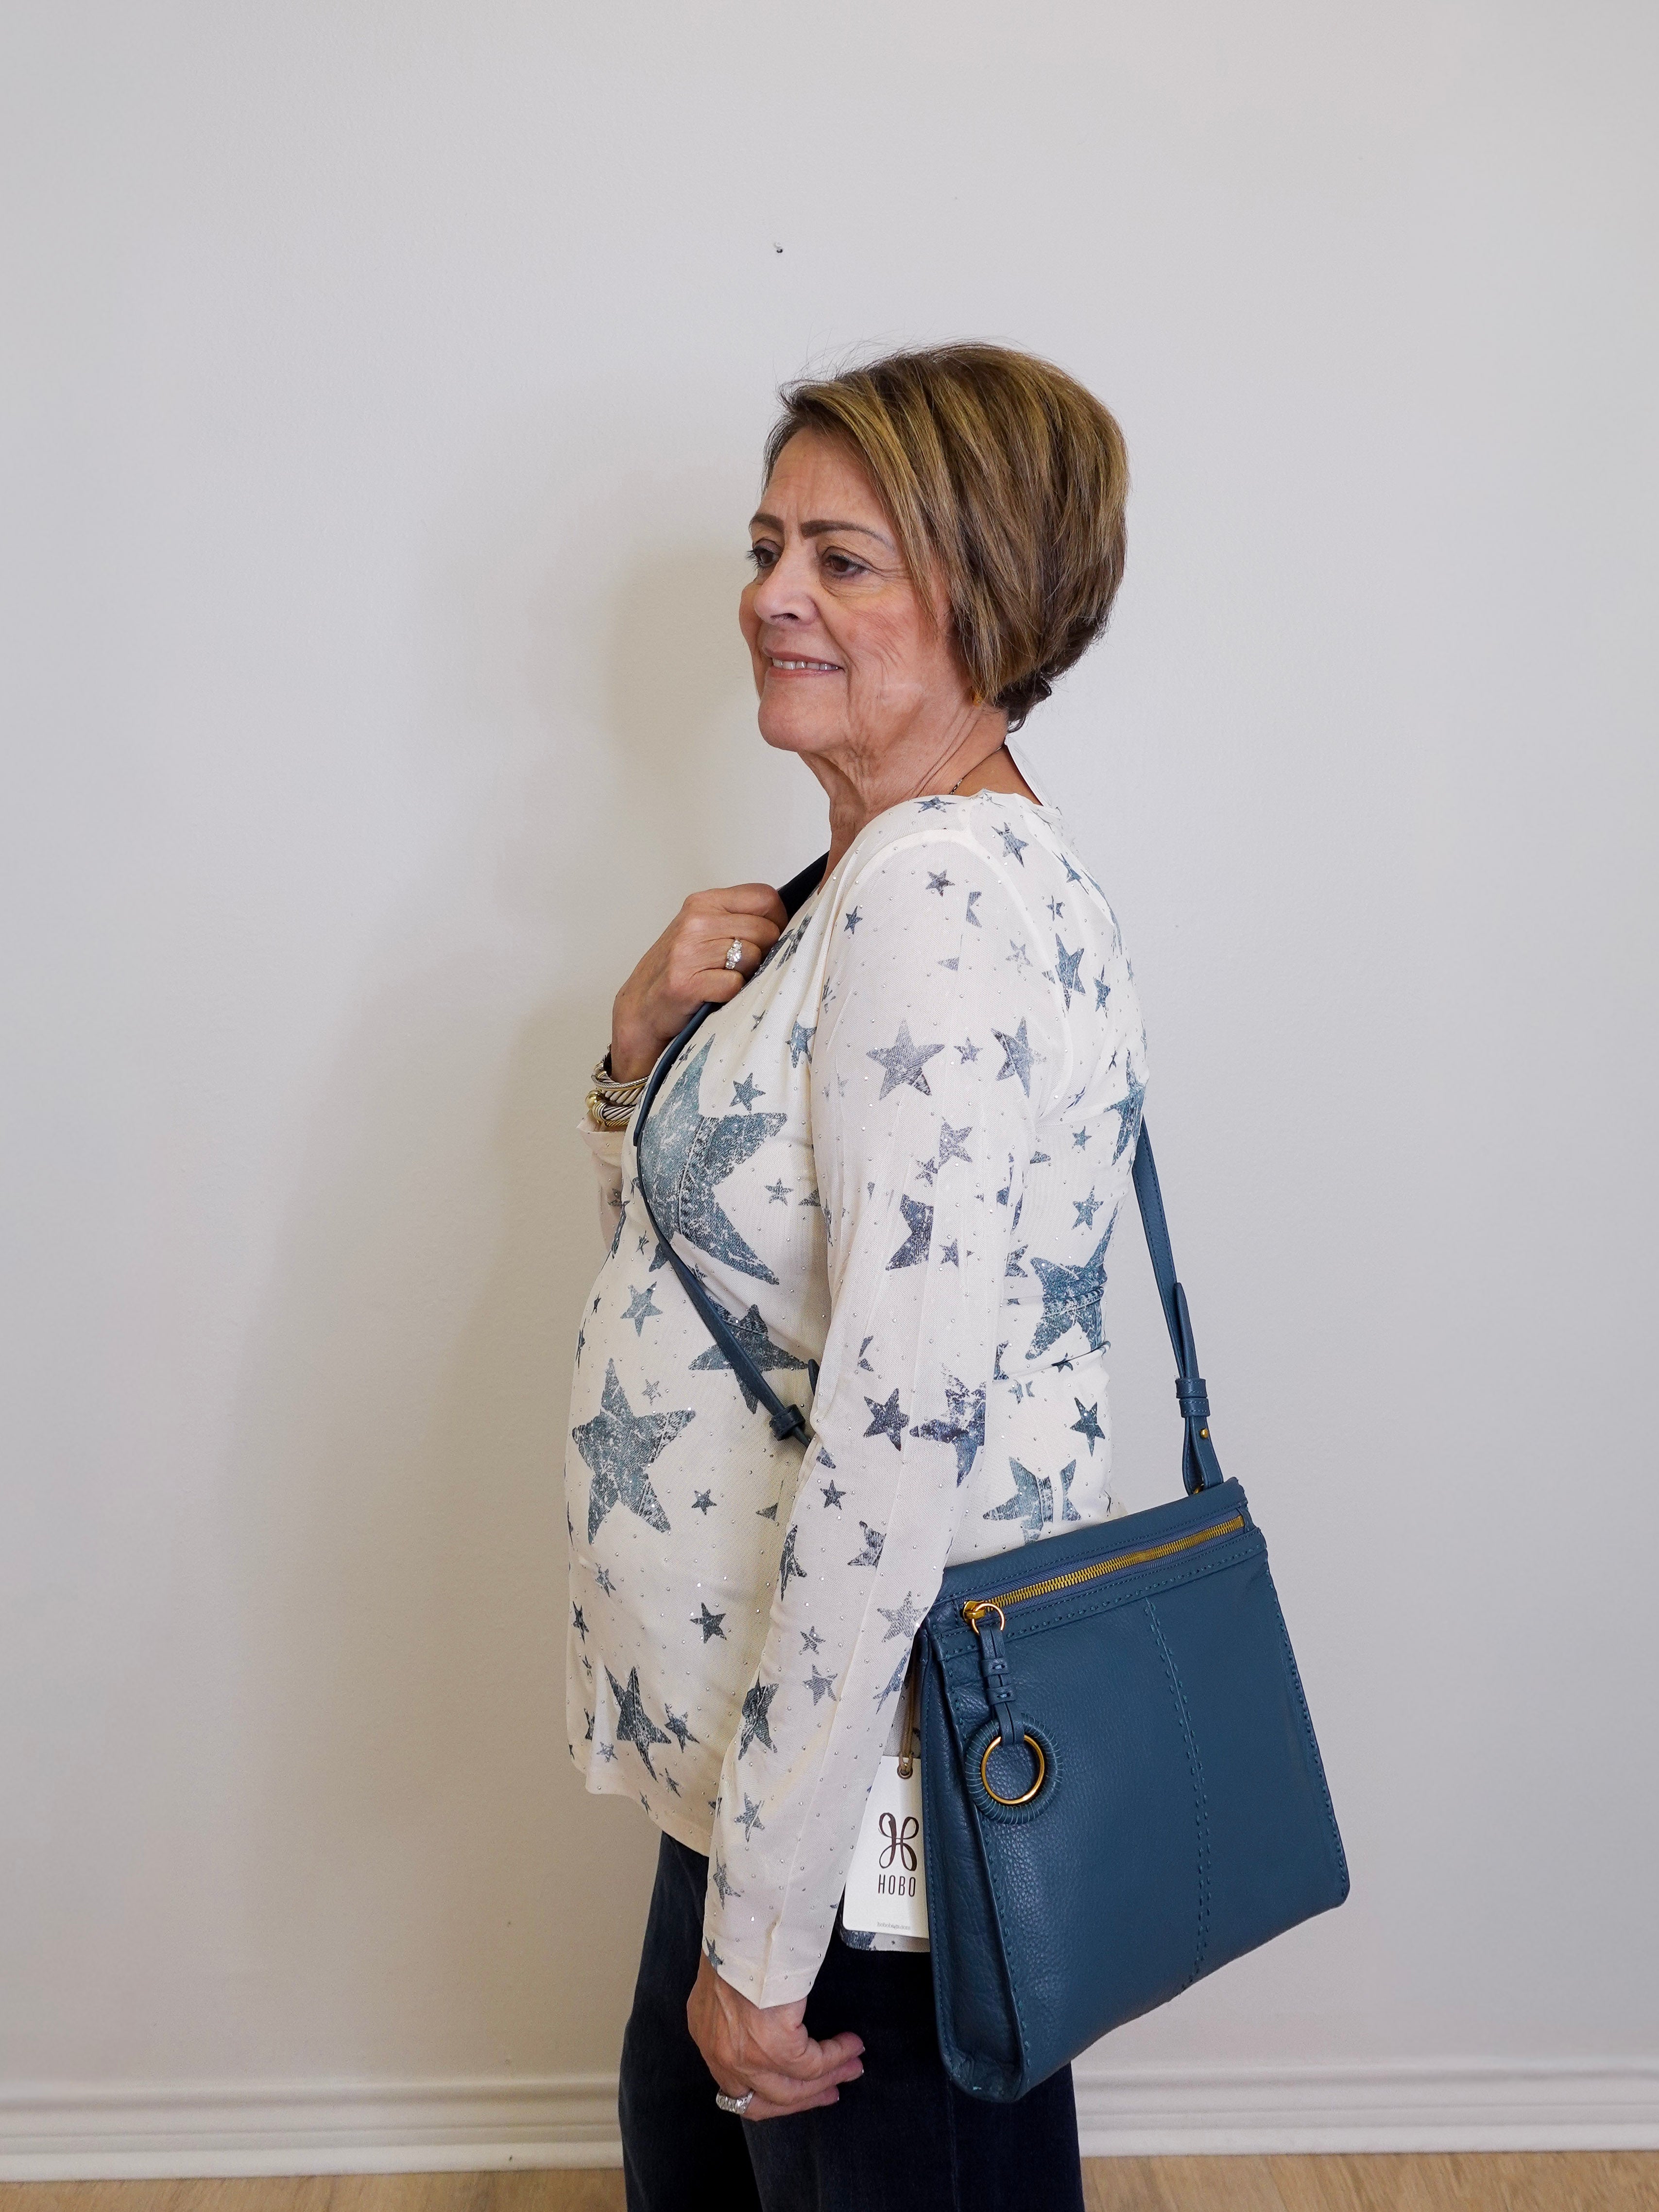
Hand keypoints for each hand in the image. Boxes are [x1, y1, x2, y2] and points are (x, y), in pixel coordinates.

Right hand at [609, 884, 789, 1081]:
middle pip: (765, 930)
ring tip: (725, 980)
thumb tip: (787, 921)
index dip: (777, 920)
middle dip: (765, 952)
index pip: (765, 897)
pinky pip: (735, 984)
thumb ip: (738, 919)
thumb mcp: (704, 931)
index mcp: (703, 902)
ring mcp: (689, 952)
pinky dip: (732, 994)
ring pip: (753, 957)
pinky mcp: (687, 983)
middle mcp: (695, 921)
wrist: (640, 1008)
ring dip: (747, 975)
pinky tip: (716, 994)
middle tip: (743, 967)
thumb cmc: (678, 970)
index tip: (769, 937)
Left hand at [686, 1953, 864, 2122]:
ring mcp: (747, 2057)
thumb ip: (736, 2015)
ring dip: (827, 2080)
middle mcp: (722, 2056)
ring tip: (851, 2068)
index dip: (773, 2097)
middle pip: (768, 2098)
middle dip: (806, 2095)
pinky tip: (851, 2045)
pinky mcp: (775, 2048)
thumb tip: (762, 2026)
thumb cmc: (737, 1943)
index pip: (738, 2090)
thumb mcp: (724, 1986)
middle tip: (832, 2091)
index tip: (799, 2091)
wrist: (745, 1928)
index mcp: (707, 2037)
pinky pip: (813, 2064)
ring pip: (792, 2089)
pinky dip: (836, 2056)